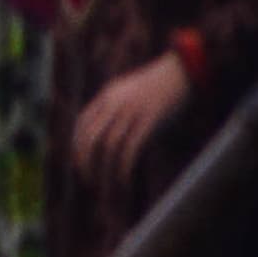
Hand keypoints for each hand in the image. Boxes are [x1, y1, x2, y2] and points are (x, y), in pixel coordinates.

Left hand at [73, 52, 190, 186]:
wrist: (180, 72)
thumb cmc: (158, 86)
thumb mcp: (129, 92)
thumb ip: (117, 108)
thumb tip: (111, 133)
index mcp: (107, 95)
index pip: (82, 122)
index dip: (77, 143)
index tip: (78, 160)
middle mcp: (114, 103)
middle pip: (90, 134)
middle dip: (84, 158)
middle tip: (86, 177)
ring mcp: (131, 111)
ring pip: (108, 143)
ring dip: (103, 166)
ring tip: (103, 184)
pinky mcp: (149, 120)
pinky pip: (130, 146)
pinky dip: (123, 165)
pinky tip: (122, 178)